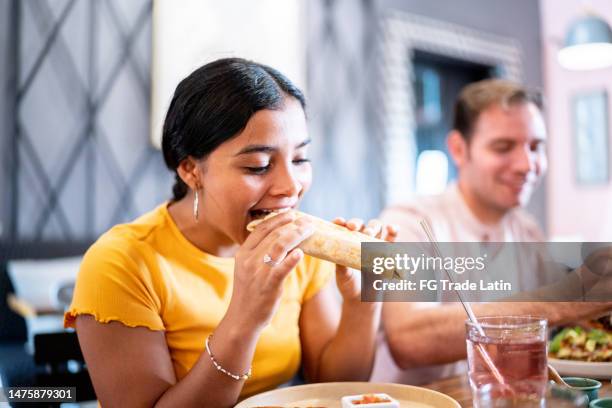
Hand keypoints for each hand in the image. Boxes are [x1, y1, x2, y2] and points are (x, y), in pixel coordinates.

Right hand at [228, 212, 314, 330]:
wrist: (242, 319)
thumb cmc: (250, 293)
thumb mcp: (248, 269)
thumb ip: (260, 253)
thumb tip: (281, 238)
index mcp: (243, 253)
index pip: (261, 229)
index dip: (278, 219)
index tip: (292, 214)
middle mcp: (249, 260)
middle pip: (274, 235)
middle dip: (293, 225)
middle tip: (308, 222)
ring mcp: (258, 272)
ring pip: (280, 246)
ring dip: (297, 235)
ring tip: (310, 231)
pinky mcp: (268, 285)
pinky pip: (282, 268)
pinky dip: (292, 259)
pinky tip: (302, 253)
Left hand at [331, 217, 398, 301]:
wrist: (363, 299)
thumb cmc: (349, 285)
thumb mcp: (343, 276)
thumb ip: (342, 266)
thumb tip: (339, 254)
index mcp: (345, 242)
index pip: (342, 227)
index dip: (340, 221)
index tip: (339, 222)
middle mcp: (360, 239)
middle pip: (360, 224)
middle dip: (357, 223)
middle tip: (354, 229)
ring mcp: (374, 243)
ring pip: (376, 227)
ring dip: (373, 226)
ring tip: (370, 234)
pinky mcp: (388, 250)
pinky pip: (393, 237)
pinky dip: (393, 230)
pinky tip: (391, 229)